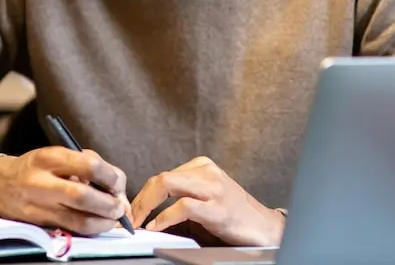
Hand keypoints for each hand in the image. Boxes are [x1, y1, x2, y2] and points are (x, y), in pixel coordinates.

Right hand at [0, 147, 130, 235]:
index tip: (117, 182)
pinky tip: (98, 223)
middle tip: (119, 207)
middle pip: (83, 196)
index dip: (110, 177)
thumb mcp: (59, 155)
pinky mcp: (40, 223)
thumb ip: (90, 165)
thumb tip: (118, 189)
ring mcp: (39, 205)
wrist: (0, 185)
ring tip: (112, 218)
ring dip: (103, 222)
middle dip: (109, 204)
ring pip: (79, 220)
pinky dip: (91, 229)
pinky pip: (72, 230)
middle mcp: (42, 182)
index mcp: (49, 157)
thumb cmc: (38, 168)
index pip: (89, 165)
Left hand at [129, 156, 283, 246]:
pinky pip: (183, 207)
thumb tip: (144, 216)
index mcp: (202, 167)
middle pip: (160, 178)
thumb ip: (177, 203)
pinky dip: (165, 217)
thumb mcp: (202, 204)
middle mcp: (207, 172)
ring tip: (138, 222)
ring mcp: (213, 188)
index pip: (162, 176)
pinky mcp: (218, 208)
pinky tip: (157, 226)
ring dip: (146, 206)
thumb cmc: (232, 218)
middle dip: (139, 200)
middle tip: (129, 218)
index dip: (141, 196)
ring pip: (167, 184)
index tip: (131, 212)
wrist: (265, 229)